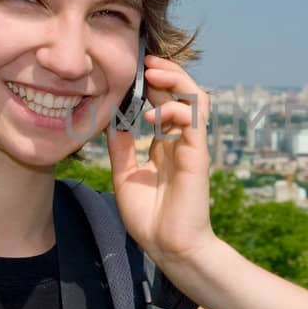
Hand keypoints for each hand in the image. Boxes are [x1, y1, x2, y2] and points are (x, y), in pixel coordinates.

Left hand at [107, 55, 215, 266]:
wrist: (169, 247)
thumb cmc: (150, 218)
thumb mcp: (125, 175)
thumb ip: (121, 148)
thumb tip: (109, 120)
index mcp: (166, 144)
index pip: (166, 101)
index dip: (154, 81)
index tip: (135, 69)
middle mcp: (182, 140)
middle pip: (183, 92)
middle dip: (166, 71)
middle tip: (145, 61)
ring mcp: (192, 146)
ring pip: (196, 98)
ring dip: (176, 81)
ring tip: (153, 74)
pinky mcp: (198, 155)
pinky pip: (194, 120)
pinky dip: (174, 110)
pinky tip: (151, 116)